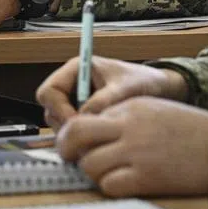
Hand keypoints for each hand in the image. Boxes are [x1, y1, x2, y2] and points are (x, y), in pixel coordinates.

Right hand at [35, 56, 189, 130]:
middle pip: (51, 110)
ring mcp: (76, 102)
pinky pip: (73, 131)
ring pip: (60, 124)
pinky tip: (102, 139)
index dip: (58, 110)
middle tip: (88, 138)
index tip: (77, 124)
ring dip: (76, 134)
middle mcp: (72, 85)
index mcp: (76, 69)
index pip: (48, 91)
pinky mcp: (84, 116)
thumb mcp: (126, 89)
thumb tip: (84, 117)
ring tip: (100, 136)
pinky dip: (84, 139)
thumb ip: (105, 101)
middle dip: (67, 126)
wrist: (159, 90)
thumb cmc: (143, 82)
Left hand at [56, 96, 207, 196]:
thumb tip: (100, 136)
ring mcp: (136, 151)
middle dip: (66, 148)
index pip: (85, 115)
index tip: (78, 145)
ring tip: (107, 175)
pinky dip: (109, 187)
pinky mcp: (145, 176)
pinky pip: (109, 184)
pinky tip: (122, 185)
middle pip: (74, 133)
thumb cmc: (195, 131)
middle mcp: (128, 125)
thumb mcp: (157, 112)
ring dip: (92, 173)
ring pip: (88, 164)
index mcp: (130, 106)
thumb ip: (128, 119)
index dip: (76, 133)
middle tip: (71, 159)